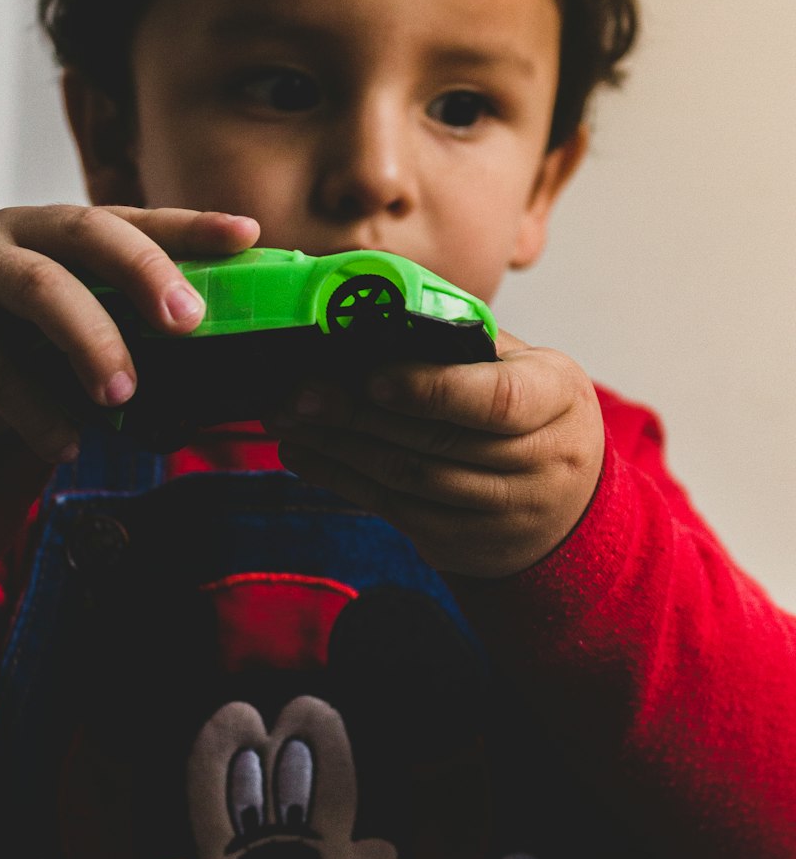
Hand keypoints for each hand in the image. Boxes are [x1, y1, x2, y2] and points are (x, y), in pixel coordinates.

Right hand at [0, 203, 258, 460]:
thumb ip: (136, 319)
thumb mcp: (84, 314)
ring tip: (122, 395)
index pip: (139, 217)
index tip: (245, 236)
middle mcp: (25, 230)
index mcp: (71, 225)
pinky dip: (38, 412)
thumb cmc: (33, 334)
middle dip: (143, 273)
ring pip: (41, 290)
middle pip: (87, 234)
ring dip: (91, 342)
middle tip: (185, 323)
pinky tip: (69, 444)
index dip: (193, 226)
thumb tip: (227, 347)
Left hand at [265, 332, 603, 578]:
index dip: (432, 390)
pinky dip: (343, 481)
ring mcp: (506, 512)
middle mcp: (542, 461)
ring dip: (338, 448)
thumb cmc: (530, 410)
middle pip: (436, 441)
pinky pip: (395, 512)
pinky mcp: (467, 544)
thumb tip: (372, 314)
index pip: (498, 399)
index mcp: (557, 397)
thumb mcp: (523, 364)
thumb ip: (461, 341)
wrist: (569, 502)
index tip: (373, 376)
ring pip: (407, 480)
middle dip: (358, 415)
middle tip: (300, 393)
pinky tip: (306, 454)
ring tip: (289, 419)